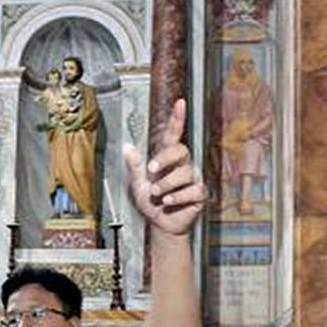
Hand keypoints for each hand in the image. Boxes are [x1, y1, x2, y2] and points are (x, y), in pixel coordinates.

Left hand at [124, 99, 206, 236]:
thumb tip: (127, 147)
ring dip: (167, 185)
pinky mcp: (199, 194)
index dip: (177, 119)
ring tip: (158, 194)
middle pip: (181, 150)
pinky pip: (194, 191)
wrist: (159, 224)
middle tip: (151, 170)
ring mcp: (193, 179)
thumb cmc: (150, 202)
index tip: (180, 103)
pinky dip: (178, 197)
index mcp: (168, 159)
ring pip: (185, 174)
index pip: (174, 135)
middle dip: (165, 159)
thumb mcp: (137, 184)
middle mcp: (183, 165)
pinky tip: (169, 202)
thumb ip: (134, 166)